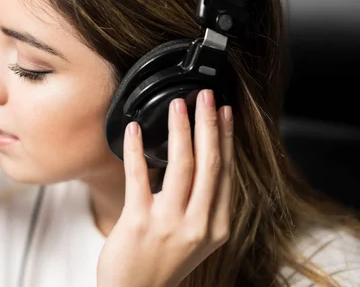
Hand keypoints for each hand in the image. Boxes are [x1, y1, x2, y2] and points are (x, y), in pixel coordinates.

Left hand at [97, 89, 233, 286]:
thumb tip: (199, 159)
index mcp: (216, 226)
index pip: (226, 172)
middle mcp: (198, 224)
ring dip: (181, 130)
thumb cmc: (162, 263)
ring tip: (179, 104)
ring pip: (182, 166)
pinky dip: (137, 149)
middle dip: (209, 124)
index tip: (225, 112)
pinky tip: (134, 129)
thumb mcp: (196, 238)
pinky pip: (139, 176)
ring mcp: (169, 223)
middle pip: (209, 164)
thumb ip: (202, 204)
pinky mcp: (138, 221)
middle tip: (206, 95)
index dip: (226, 138)